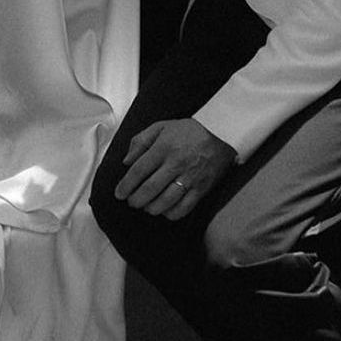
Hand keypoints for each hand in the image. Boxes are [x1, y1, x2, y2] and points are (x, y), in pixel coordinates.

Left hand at [114, 118, 235, 219]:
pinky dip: (170, 214)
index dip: (126, 185)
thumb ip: (141, 141)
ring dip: (150, 208)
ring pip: (164, 202)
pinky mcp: (201, 188)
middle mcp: (175, 163)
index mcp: (164, 147)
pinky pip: (183, 208)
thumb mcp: (162, 126)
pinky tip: (164, 210)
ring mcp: (189, 177)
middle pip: (149, 189)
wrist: (221, 133)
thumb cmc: (189, 131)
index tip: (119, 193)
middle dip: (135, 200)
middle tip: (131, 202)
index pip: (139, 170)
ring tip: (146, 207)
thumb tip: (127, 161)